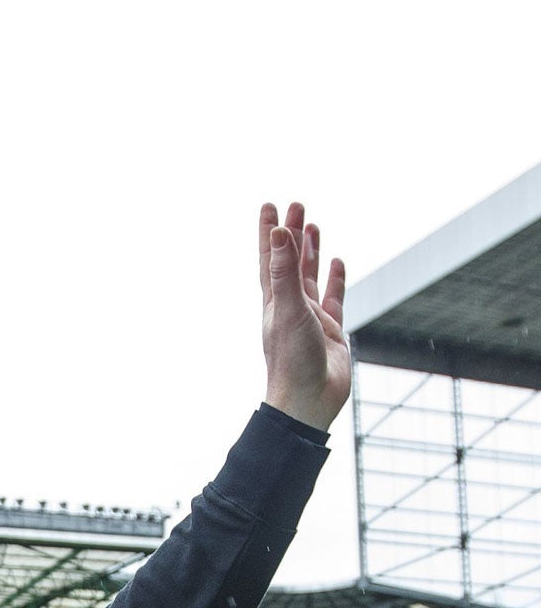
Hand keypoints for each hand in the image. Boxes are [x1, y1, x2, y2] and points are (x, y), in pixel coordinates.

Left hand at [259, 201, 349, 433]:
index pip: (271, 258)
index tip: (270, 206)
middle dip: (292, 234)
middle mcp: (290, 308)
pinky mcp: (331, 332)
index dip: (270, 233)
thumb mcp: (287, 309)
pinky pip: (334, 298)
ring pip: (311, 277)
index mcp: (274, 302)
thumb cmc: (292, 360)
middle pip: (290, 262)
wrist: (308, 402)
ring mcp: (311, 319)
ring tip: (314, 226)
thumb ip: (284, 271)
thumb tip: (277, 233)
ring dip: (311, 252)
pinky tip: (337, 263)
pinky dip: (335, 279)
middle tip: (297, 205)